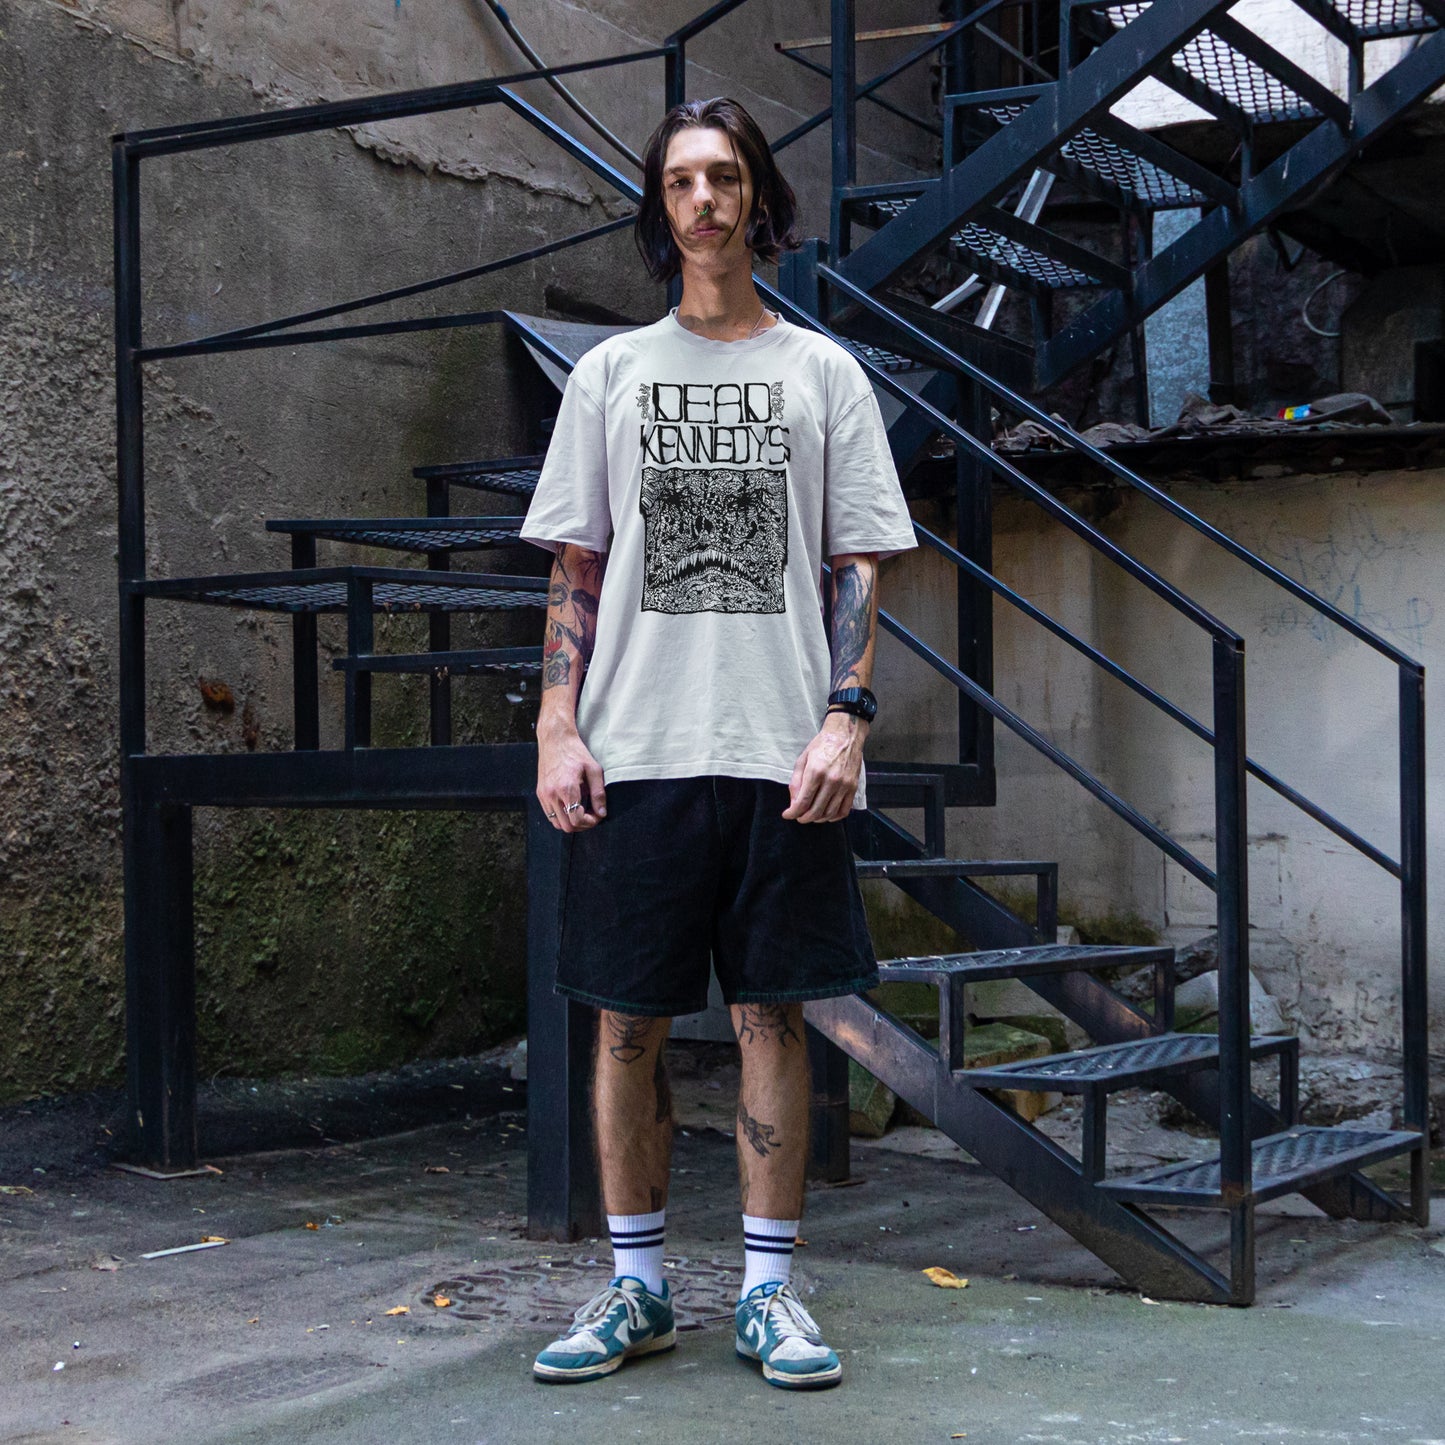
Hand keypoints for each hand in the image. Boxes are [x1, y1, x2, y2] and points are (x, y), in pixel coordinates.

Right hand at [537, 717, 606, 831]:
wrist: (555, 739)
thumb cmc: (575, 752)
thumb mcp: (593, 770)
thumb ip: (598, 793)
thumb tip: (601, 812)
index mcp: (566, 788)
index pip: (577, 819)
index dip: (590, 822)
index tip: (597, 815)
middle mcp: (552, 794)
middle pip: (567, 826)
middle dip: (582, 825)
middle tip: (591, 815)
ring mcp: (544, 795)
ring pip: (556, 823)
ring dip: (571, 822)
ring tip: (581, 812)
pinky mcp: (540, 793)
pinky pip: (549, 814)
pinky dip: (561, 816)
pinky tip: (571, 806)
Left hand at [783, 712, 866, 822]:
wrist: (845, 735)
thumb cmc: (822, 745)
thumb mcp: (803, 759)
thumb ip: (796, 782)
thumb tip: (794, 802)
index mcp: (816, 772)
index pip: (803, 801)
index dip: (793, 812)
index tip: (787, 815)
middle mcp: (831, 780)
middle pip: (816, 810)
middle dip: (804, 818)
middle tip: (799, 817)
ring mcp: (844, 785)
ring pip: (830, 813)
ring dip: (818, 819)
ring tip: (811, 816)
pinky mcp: (853, 787)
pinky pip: (844, 810)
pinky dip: (834, 817)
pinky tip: (827, 815)